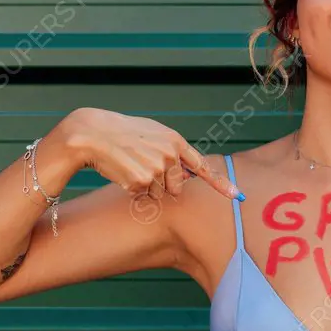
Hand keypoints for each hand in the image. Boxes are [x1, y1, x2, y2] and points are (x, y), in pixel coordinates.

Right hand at [58, 108, 241, 200]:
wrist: (93, 133)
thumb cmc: (123, 133)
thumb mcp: (153, 133)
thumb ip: (173, 150)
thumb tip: (188, 172)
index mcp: (175, 141)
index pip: (203, 166)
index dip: (221, 184)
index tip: (238, 196)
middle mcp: (170, 155)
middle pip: (177, 187)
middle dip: (164, 184)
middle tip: (143, 166)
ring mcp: (156, 170)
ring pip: (159, 194)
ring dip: (146, 186)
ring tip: (130, 165)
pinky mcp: (140, 183)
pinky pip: (142, 197)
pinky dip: (132, 190)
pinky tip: (122, 172)